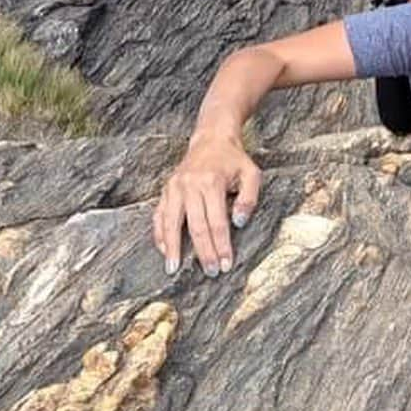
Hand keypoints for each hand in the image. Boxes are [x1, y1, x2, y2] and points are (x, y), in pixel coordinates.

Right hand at [153, 134, 261, 277]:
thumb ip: (249, 198)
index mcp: (212, 182)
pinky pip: (159, 215)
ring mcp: (175, 187)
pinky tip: (163, 249)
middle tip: (209, 272)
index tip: (226, 264)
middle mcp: (190, 185)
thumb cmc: (234, 159)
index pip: (217, 222)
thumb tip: (240, 223)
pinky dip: (159, 233)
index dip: (222, 245)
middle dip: (203, 252)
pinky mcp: (166, 189)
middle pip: (196, 226)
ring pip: (171, 223)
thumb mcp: (251, 173)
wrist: (211, 139)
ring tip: (173, 268)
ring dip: (172, 247)